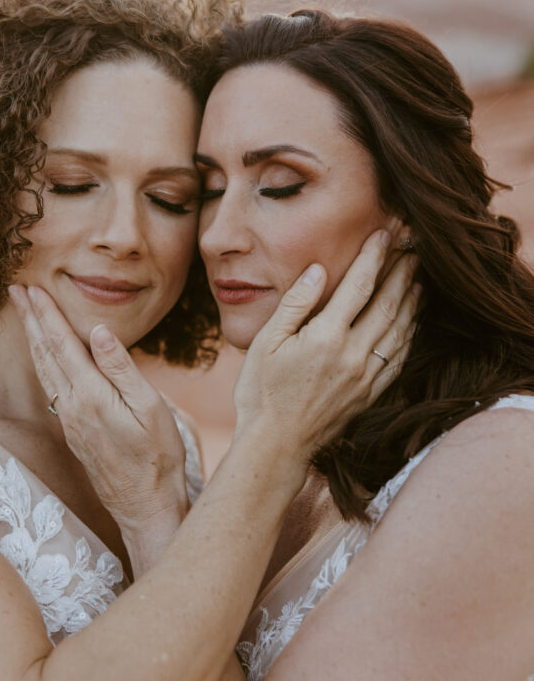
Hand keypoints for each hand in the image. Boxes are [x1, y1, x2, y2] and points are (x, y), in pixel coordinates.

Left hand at [8, 285, 188, 551]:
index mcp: (90, 395)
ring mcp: (69, 421)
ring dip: (33, 339)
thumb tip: (97, 330)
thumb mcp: (150, 406)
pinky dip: (43, 362)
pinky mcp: (74, 432)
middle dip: (29, 319)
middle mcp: (71, 407)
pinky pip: (51, 386)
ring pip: (44, 371)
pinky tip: (45, 358)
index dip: (46, 314)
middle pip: (44, 354)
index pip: (62, 344)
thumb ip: (121, 367)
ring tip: (25, 316)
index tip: (31, 288)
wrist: (146, 505)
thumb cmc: (157, 456)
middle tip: (14, 291)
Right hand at [233, 229, 418, 470]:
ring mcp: (366, 376)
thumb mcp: (266, 343)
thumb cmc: (262, 392)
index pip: (358, 286)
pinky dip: (410, 333)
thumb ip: (295, 304)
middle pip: (388, 304)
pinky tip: (412, 320)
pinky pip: (400, 356)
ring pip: (400, 329)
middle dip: (402, 273)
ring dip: (412, 300)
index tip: (384, 235)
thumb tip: (319, 270)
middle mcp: (353, 355)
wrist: (276, 445)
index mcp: (326, 337)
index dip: (373, 257)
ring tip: (418, 278)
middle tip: (412, 249)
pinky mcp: (371, 393)